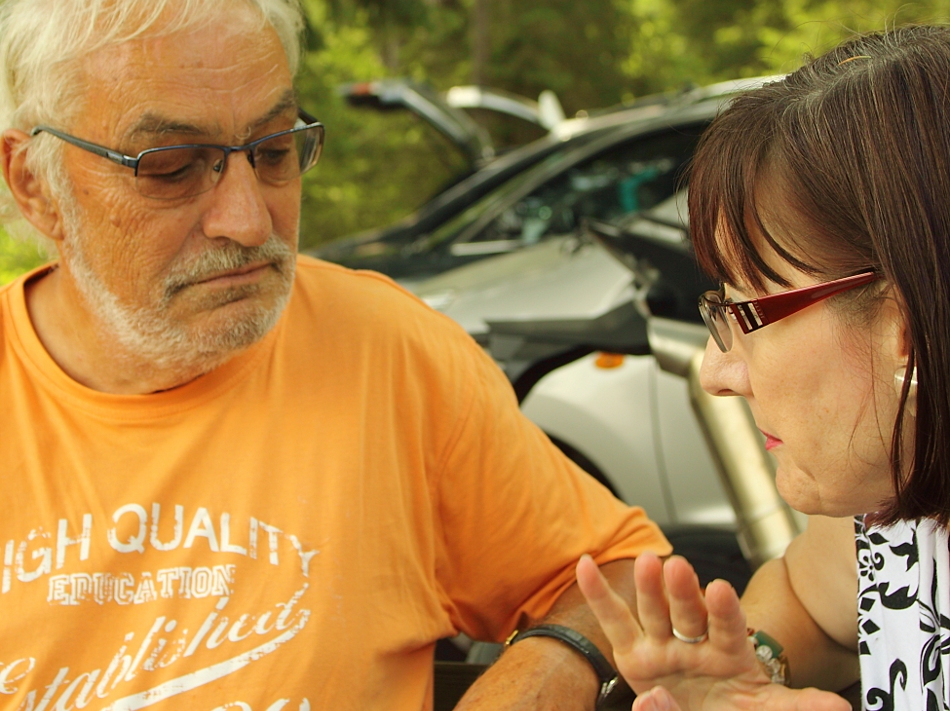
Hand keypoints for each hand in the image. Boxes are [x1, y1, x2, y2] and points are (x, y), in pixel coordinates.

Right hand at [575, 553, 850, 709]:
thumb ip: (794, 707)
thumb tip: (838, 709)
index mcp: (731, 653)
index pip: (728, 628)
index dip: (722, 610)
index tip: (718, 589)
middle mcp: (694, 642)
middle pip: (688, 613)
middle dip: (682, 591)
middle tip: (678, 567)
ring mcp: (662, 645)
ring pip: (653, 611)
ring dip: (647, 587)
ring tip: (645, 562)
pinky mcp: (633, 654)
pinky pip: (614, 622)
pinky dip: (598, 594)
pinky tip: (585, 564)